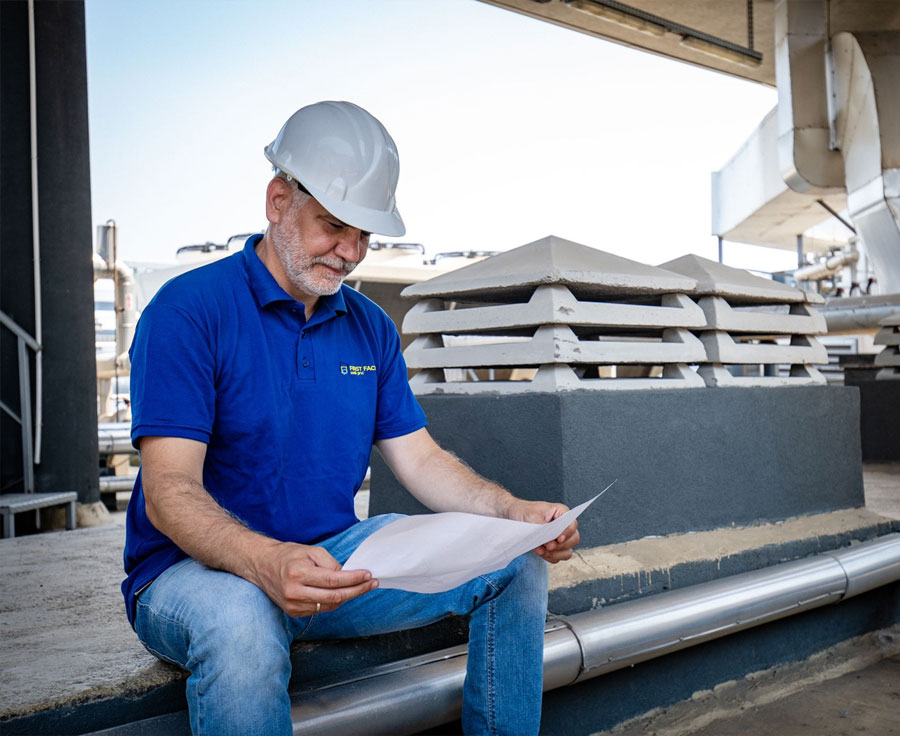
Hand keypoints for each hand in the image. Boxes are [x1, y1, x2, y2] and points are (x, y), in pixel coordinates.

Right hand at [252, 541, 377, 616]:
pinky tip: (341, 593)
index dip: (353, 579)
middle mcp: (294, 592)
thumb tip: (348, 574)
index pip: (333, 580)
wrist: (262, 566)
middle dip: (356, 590)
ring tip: (360, 587)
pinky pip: (320, 609)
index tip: (368, 575)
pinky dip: (333, 602)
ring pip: (329, 606)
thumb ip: (330, 563)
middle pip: (334, 597)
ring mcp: (293, 605)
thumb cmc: (287, 555)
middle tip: (371, 583)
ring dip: (347, 597)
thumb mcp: (310, 551)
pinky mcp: (293, 612)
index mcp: (298, 573)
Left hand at [505, 500, 580, 563]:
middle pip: (574, 539)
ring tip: (541, 550)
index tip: (558, 539)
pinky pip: (558, 557)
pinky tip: (539, 551)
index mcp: (561, 513)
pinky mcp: (553, 547)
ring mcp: (559, 537)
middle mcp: (563, 526)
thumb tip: (550, 539)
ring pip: (567, 551)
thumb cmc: (524, 511)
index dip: (568, 533)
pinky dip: (549, 557)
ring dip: (555, 554)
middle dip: (561, 546)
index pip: (572, 524)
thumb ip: (543, 527)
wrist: (514, 516)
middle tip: (547, 546)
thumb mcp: (532, 516)